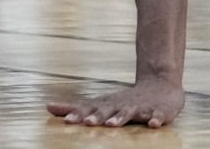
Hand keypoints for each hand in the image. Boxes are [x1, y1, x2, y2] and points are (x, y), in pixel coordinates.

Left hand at [47, 79, 184, 127]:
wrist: (162, 84)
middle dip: (98, 116)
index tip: (67, 121)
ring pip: (130, 112)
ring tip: (112, 124)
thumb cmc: (124, 100)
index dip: (79, 115)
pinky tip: (152, 124)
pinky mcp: (159, 111)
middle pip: (108, 110)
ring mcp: (141, 107)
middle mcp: (122, 104)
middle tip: (87, 122)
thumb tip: (47, 107)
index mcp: (108, 104)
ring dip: (121, 117)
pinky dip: (156, 118)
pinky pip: (158, 115)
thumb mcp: (100, 102)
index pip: (91, 109)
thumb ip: (74, 107)